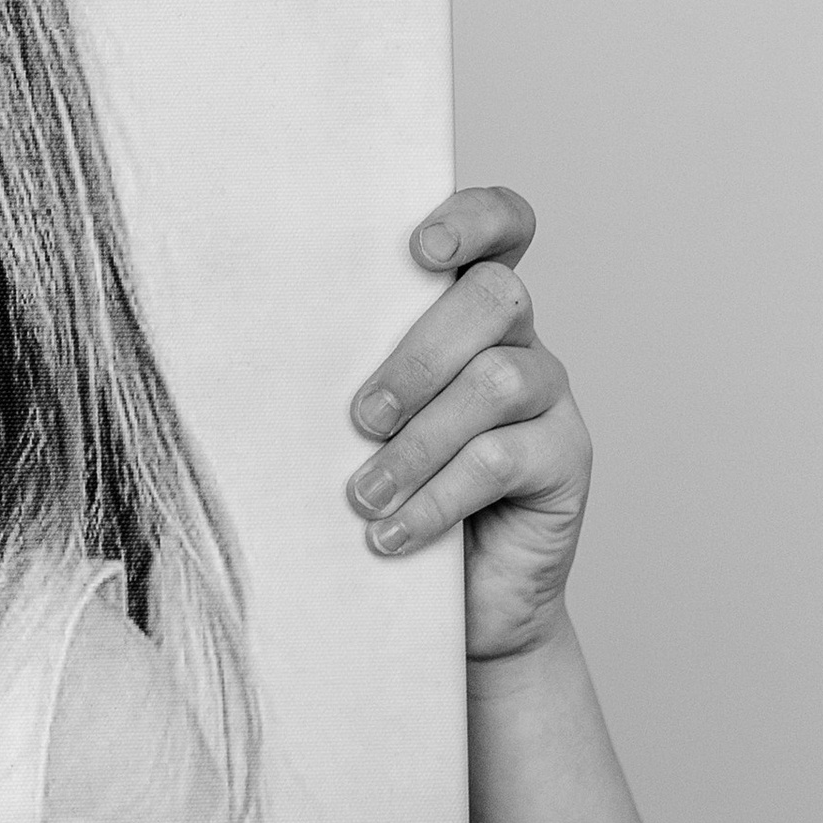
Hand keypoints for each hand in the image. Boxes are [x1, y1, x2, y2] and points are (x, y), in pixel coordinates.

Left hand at [346, 188, 591, 662]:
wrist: (456, 603)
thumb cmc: (388, 492)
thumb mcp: (358, 422)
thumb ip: (340, 371)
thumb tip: (254, 345)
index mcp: (466, 309)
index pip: (501, 225)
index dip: (473, 219)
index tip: (420, 251)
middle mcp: (518, 340)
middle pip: (496, 297)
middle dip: (419, 355)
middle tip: (361, 418)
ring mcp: (551, 399)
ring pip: (497, 381)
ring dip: (418, 441)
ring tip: (364, 494)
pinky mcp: (567, 461)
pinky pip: (502, 460)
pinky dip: (435, 498)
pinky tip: (390, 535)